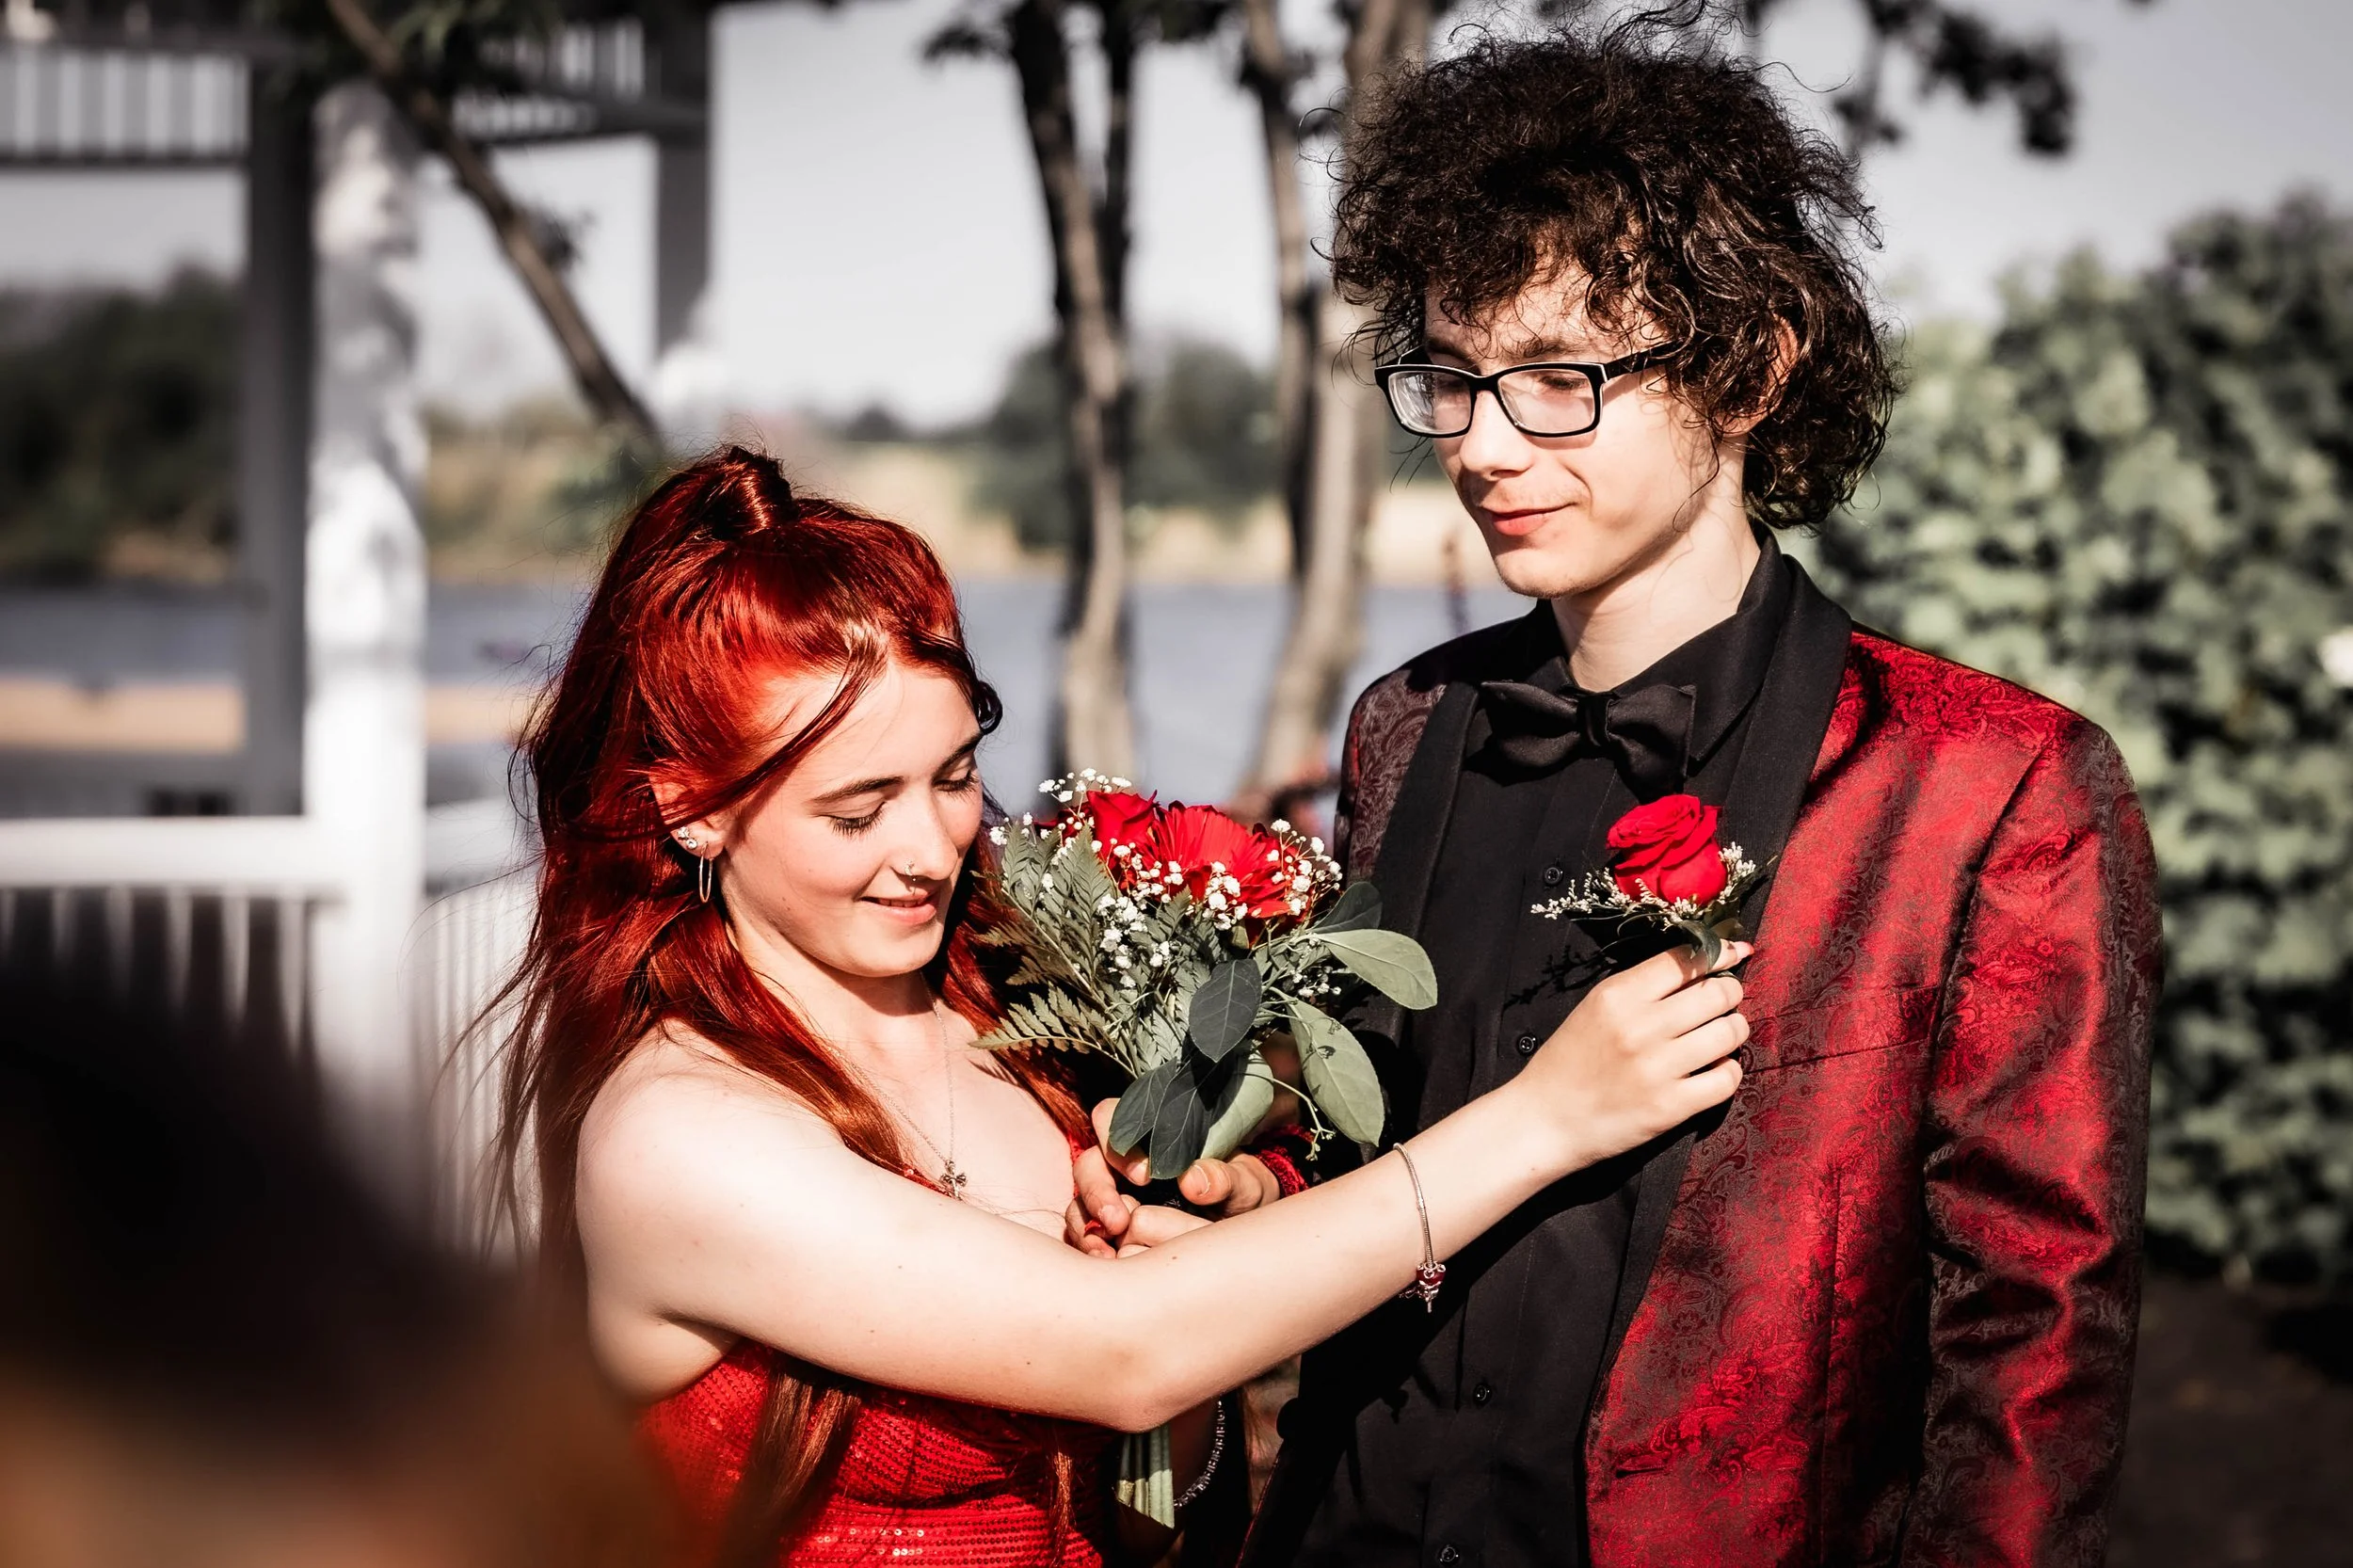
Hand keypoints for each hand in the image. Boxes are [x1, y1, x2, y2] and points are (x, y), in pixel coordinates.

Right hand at [1064, 1099, 1284, 1257]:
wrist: (1244, 1225)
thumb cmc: (1241, 1191)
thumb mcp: (1244, 1183)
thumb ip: (1224, 1177)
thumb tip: (1193, 1182)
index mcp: (1149, 1135)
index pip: (1114, 1118)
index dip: (1119, 1141)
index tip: (1144, 1175)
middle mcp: (1123, 1164)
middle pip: (1089, 1165)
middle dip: (1098, 1192)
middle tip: (1118, 1221)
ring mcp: (1113, 1199)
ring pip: (1081, 1204)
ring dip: (1088, 1228)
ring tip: (1105, 1254)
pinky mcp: (1110, 1233)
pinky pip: (1086, 1237)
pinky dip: (1090, 1249)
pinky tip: (1106, 1265)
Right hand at [1514, 940, 1751, 1172]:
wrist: (1546, 1120)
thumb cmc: (1570, 1061)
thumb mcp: (1595, 1007)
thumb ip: (1642, 988)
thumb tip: (1701, 968)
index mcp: (1618, 995)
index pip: (1687, 960)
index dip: (1720, 952)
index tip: (1735, 952)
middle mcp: (1640, 1027)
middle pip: (1717, 993)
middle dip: (1731, 993)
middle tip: (1726, 1000)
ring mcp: (1657, 1068)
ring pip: (1729, 1033)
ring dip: (1735, 1029)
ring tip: (1723, 1034)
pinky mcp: (1670, 1106)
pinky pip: (1727, 1078)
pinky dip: (1729, 1070)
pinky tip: (1715, 1069)